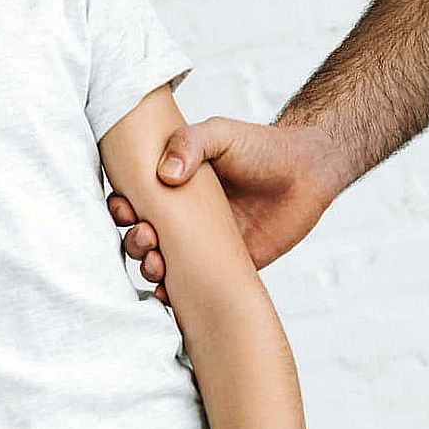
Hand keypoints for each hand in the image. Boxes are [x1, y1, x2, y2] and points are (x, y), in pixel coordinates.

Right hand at [108, 116, 339, 307]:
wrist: (307, 172)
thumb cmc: (263, 147)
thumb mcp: (221, 134)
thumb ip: (190, 142)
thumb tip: (165, 174)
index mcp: (173, 185)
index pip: (134, 199)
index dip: (121, 207)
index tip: (125, 210)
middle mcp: (183, 216)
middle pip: (141, 234)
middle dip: (134, 240)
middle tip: (147, 236)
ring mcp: (202, 243)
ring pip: (160, 263)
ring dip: (148, 267)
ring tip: (157, 264)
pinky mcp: (224, 266)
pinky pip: (193, 286)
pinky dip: (173, 294)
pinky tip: (168, 293)